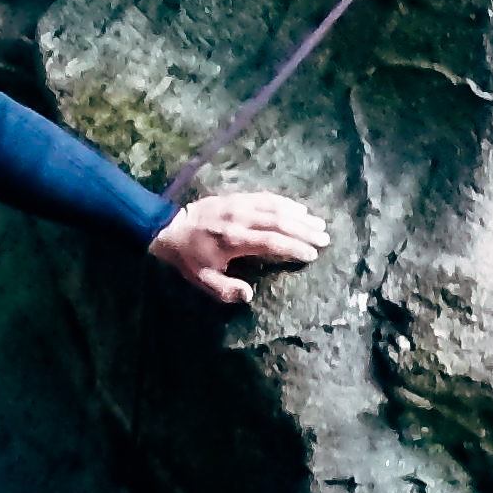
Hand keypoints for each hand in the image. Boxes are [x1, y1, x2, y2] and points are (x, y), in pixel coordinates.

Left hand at [148, 190, 328, 304]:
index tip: (312, 254)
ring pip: (274, 207)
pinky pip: (264, 197)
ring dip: (299, 215)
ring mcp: (237, 205)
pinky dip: (283, 202)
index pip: (271, 241)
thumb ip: (225, 290)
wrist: (167, 227)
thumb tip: (250, 296)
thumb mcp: (201, 279)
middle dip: (304, 230)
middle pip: (279, 221)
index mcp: (233, 240)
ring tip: (319, 223)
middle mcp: (239, 219)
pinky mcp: (235, 198)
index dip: (294, 247)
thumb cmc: (187, 257)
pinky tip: (298, 209)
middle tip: (325, 238)